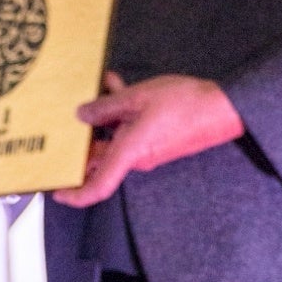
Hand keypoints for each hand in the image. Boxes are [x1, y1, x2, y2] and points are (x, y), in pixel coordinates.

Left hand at [55, 71, 243, 207]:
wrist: (223, 108)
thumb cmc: (186, 106)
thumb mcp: (138, 98)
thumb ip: (107, 107)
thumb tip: (83, 115)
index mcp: (130, 153)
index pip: (98, 187)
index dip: (75, 195)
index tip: (57, 192)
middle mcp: (136, 157)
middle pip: (100, 158)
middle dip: (83, 140)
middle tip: (66, 122)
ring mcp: (147, 149)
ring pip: (114, 138)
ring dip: (102, 117)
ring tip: (96, 89)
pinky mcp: (156, 139)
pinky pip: (129, 130)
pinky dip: (120, 112)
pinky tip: (116, 86)